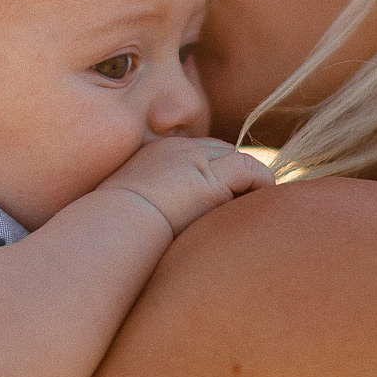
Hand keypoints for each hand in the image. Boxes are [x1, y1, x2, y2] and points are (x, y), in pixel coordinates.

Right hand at [99, 137, 274, 234]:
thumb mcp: (127, 206)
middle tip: (244, 202)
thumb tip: (160, 219)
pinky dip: (261, 183)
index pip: (197, 152)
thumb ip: (151, 202)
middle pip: (221, 152)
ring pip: (236, 159)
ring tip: (256, 206)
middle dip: (234, 175)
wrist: (113, 227)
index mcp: (154, 153)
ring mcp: (193, 159)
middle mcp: (175, 149)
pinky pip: (249, 170)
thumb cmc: (114, 227)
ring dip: (248, 183)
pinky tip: (263, 201)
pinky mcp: (209, 177)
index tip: (224, 196)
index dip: (215, 172)